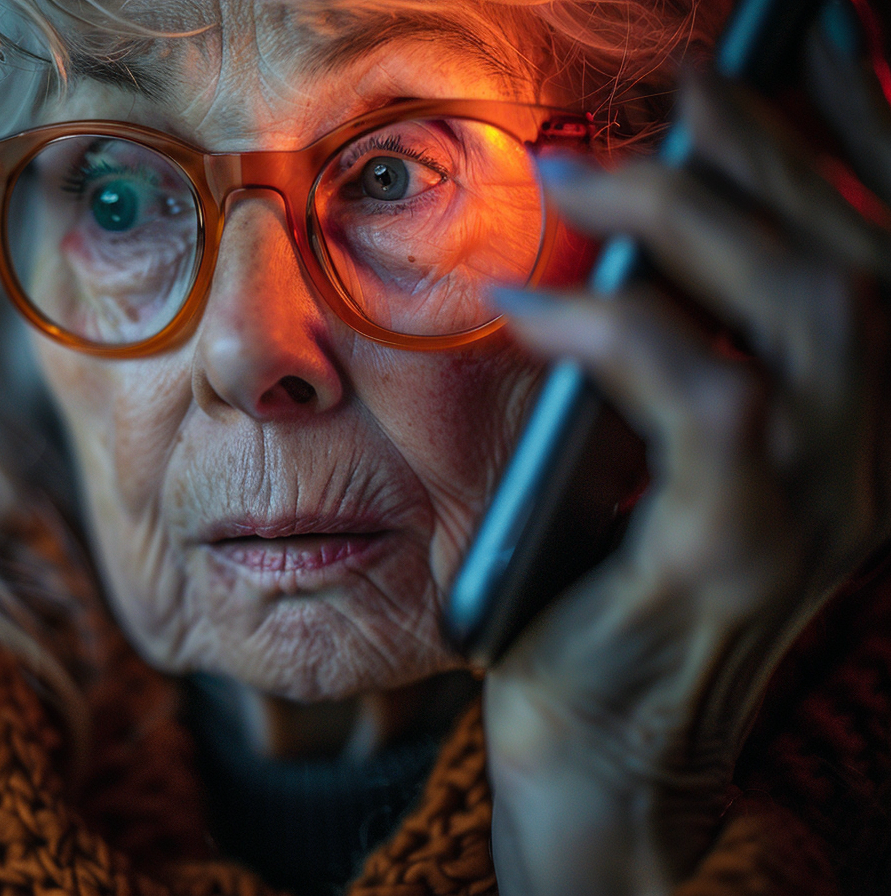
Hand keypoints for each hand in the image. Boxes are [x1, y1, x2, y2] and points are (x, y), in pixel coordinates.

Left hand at [481, 33, 890, 895]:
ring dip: (690, 215)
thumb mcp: (669, 458)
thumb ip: (686, 355)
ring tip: (585, 170)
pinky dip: (614, 328)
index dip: (865, 139)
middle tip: (680, 84)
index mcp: (864, 429)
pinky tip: (531, 305)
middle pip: (860, 258)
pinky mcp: (735, 547)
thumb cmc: (618, 593)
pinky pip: (700, 396)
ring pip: (806, 306)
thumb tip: (636, 229)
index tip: (813, 47)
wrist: (605, 749)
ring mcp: (821, 506)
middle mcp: (874, 459)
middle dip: (770, 149)